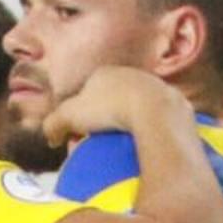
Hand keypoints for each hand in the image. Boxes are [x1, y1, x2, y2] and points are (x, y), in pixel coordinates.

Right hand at [45, 65, 179, 150]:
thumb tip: (51, 138)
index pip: (83, 96)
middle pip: (108, 102)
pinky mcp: (171, 102)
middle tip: (96, 145)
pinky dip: (145, 131)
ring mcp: (152, 86)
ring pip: (132, 110)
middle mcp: (128, 74)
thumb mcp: (69, 117)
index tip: (77, 139)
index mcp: (102, 73)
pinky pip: (153, 120)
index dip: (77, 118)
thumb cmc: (109, 109)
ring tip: (119, 148)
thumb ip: (53, 124)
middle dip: (100, 123)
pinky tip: (142, 146)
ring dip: (123, 127)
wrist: (157, 111)